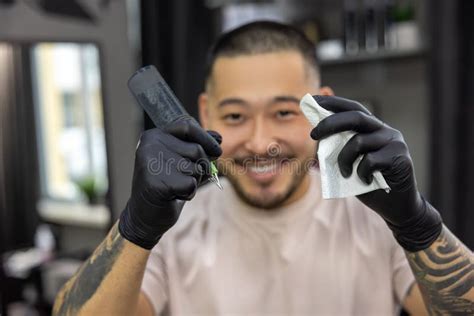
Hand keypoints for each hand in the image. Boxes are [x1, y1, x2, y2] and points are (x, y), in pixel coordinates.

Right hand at [119, 118, 221, 248]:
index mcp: (154, 136)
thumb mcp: (181, 161)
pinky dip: (189, 193)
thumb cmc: (166, 185)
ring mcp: (151, 164)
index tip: (218, 150)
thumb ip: (197, 147)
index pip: (187, 127)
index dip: (206, 139)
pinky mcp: (157, 183)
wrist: (144, 215)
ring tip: (175, 187)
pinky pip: (191, 184)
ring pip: (196, 168)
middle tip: (183, 178)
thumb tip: (218, 138)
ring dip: (193, 181)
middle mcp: (150, 146)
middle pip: (196, 150)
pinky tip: (173, 196)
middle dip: (199, 167)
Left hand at [310, 95, 441, 250]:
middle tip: (313, 134)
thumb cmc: (369, 183)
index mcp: (373, 128)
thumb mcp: (350, 163)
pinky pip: (370, 160)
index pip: (352, 108)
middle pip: (356, 117)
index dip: (333, 102)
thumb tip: (317, 135)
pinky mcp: (400, 158)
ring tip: (343, 173)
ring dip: (343, 158)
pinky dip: (360, 172)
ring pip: (359, 141)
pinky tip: (363, 180)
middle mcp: (385, 131)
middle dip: (330, 123)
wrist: (397, 206)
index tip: (313, 99)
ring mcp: (394, 142)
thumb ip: (339, 148)